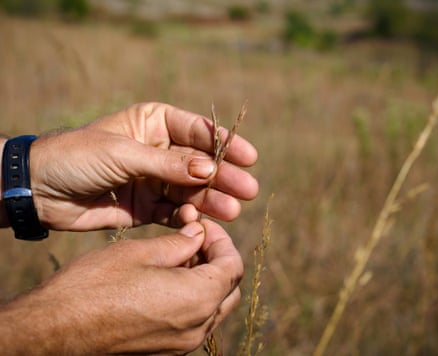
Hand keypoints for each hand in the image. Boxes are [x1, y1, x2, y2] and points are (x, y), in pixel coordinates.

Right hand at [0, 219, 242, 353]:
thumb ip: (180, 243)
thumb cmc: (94, 286)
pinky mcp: (166, 351)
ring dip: (206, 276)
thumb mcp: (140, 252)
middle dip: (218, 257)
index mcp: (196, 300)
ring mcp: (182, 345)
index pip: (234, 266)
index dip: (222, 239)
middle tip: (194, 238)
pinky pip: (195, 321)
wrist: (53, 331)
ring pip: (214, 305)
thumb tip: (199, 234)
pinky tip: (169, 278)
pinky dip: (193, 296)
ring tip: (179, 254)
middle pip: (229, 287)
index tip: (202, 225)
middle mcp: (196, 328)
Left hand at [28, 103, 257, 230]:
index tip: (249, 157)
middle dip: (224, 176)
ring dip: (211, 200)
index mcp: (153, 123)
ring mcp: (154, 180)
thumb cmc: (77, 157)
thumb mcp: (124, 153)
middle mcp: (158, 150)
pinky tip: (199, 222)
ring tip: (232, 211)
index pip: (196, 131)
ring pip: (191, 190)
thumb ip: (167, 164)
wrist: (39, 190)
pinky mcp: (146, 207)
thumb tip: (210, 169)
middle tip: (248, 190)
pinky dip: (187, 218)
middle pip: (199, 163)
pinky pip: (174, 211)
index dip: (224, 144)